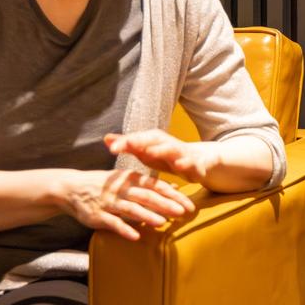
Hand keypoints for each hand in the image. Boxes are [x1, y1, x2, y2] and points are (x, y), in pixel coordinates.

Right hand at [59, 166, 194, 240]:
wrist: (72, 188)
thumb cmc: (106, 185)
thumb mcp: (127, 180)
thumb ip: (149, 185)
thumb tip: (174, 189)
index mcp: (131, 179)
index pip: (156, 186)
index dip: (173, 195)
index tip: (188, 203)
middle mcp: (122, 189)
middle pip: (147, 197)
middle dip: (165, 205)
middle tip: (182, 212)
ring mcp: (109, 202)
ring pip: (131, 209)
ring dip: (147, 216)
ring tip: (162, 222)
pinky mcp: (98, 215)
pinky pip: (113, 223)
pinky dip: (124, 229)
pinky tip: (136, 236)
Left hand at [105, 129, 222, 184]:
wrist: (199, 160)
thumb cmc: (166, 156)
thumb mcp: (145, 151)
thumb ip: (127, 145)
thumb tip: (106, 138)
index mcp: (154, 140)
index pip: (137, 139)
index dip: (125, 143)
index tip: (111, 149)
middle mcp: (166, 143)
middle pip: (152, 140)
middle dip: (140, 141)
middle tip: (128, 143)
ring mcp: (181, 153)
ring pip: (171, 149)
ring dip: (161, 150)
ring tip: (150, 152)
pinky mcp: (194, 163)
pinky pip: (190, 163)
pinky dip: (185, 163)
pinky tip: (179, 166)